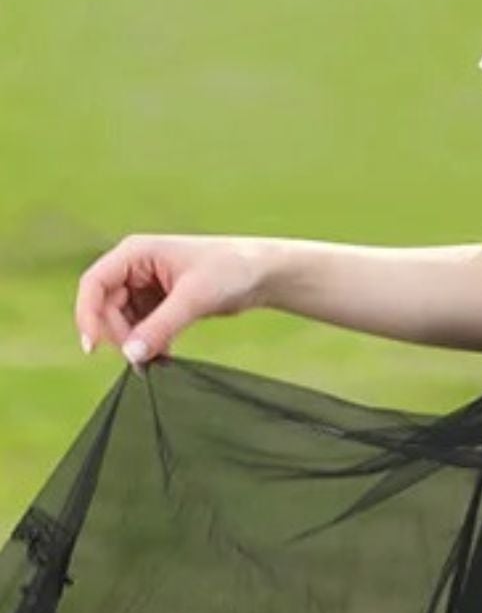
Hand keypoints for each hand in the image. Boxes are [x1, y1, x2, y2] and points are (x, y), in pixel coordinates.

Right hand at [76, 232, 270, 371]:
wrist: (262, 274)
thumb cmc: (231, 270)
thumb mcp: (193, 298)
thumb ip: (160, 327)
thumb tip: (131, 355)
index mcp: (136, 252)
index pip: (94, 284)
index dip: (88, 315)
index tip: (94, 347)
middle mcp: (136, 267)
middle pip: (106, 307)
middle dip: (120, 335)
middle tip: (142, 359)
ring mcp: (146, 285)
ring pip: (123, 321)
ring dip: (135, 342)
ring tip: (158, 359)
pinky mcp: (160, 302)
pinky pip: (141, 327)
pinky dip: (148, 343)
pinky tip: (165, 357)